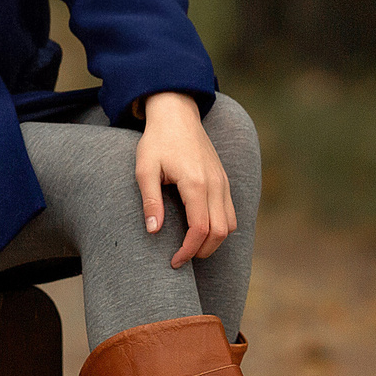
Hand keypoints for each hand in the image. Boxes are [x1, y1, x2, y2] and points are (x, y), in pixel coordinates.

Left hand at [134, 91, 233, 268]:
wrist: (177, 115)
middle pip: (220, 232)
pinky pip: (231, 212)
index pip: (200, 228)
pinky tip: (201, 230)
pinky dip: (220, 228)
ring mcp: (223, 182)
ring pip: (230, 224)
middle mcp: (215, 184)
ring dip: (214, 242)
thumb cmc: (157, 141)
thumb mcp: (145, 169)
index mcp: (195, 182)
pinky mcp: (224, 180)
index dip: (189, 250)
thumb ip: (150, 201)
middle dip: (202, 251)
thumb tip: (153, 232)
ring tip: (191, 247)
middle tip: (181, 259)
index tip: (174, 261)